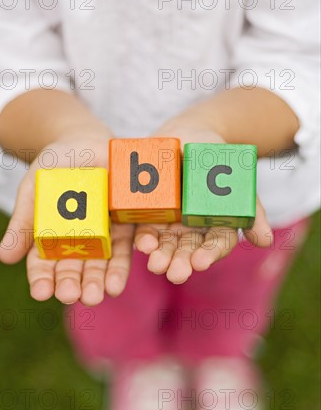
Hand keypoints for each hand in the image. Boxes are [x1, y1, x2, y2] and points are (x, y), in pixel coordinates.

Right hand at [0, 136, 133, 305]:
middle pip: (73, 270)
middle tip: (72, 296)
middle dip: (72, 284)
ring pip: (99, 265)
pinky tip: (117, 283)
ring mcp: (101, 236)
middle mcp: (76, 243)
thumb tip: (4, 259)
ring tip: (96, 296)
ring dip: (97, 282)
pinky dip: (120, 267)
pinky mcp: (124, 226)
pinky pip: (124, 249)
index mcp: (50, 238)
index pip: (43, 265)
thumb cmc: (53, 166)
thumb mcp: (32, 190)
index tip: (41, 292)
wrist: (85, 140)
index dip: (42, 280)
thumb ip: (22, 223)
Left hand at [134, 127, 272, 283]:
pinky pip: (146, 229)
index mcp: (216, 227)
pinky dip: (144, 238)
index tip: (201, 262)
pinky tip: (143, 244)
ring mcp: (170, 223)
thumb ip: (251, 211)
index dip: (209, 254)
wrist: (190, 135)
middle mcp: (193, 230)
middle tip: (175, 274)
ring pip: (166, 245)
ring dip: (161, 256)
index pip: (215, 246)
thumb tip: (266, 241)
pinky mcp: (150, 214)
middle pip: (188, 251)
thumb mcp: (238, 181)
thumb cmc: (219, 159)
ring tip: (156, 265)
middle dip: (181, 262)